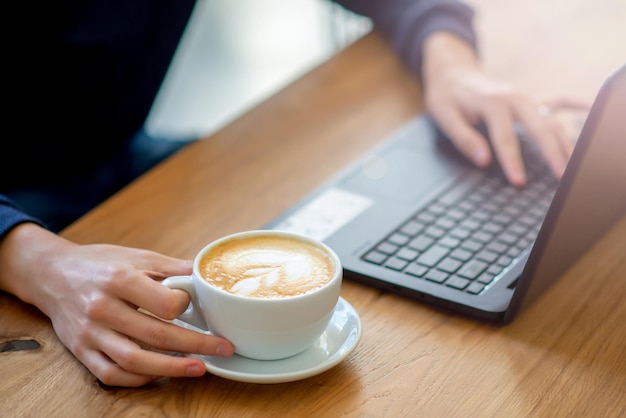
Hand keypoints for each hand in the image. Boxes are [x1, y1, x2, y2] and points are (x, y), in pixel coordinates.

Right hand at [0, 223, 233, 386]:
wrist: (52, 273)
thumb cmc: (100, 264)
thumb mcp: (137, 256)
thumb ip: (172, 267)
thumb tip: (207, 274)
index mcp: (120, 280)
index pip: (163, 303)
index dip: (185, 307)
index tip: (195, 306)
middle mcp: (103, 308)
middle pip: (156, 335)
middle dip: (196, 345)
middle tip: (223, 347)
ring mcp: (90, 333)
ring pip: (135, 360)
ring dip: (172, 368)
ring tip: (200, 368)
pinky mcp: (81, 351)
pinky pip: (112, 374)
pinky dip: (139, 378)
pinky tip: (161, 373)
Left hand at [421, 32, 589, 185]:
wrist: (452, 72)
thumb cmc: (447, 97)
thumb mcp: (444, 116)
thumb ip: (463, 138)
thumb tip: (483, 160)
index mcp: (492, 103)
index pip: (505, 138)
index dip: (513, 161)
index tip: (520, 182)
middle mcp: (515, 98)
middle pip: (540, 128)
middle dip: (553, 153)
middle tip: (562, 178)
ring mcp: (526, 98)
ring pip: (553, 120)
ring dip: (566, 142)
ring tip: (576, 166)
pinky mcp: (530, 99)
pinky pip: (559, 101)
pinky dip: (577, 106)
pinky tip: (591, 113)